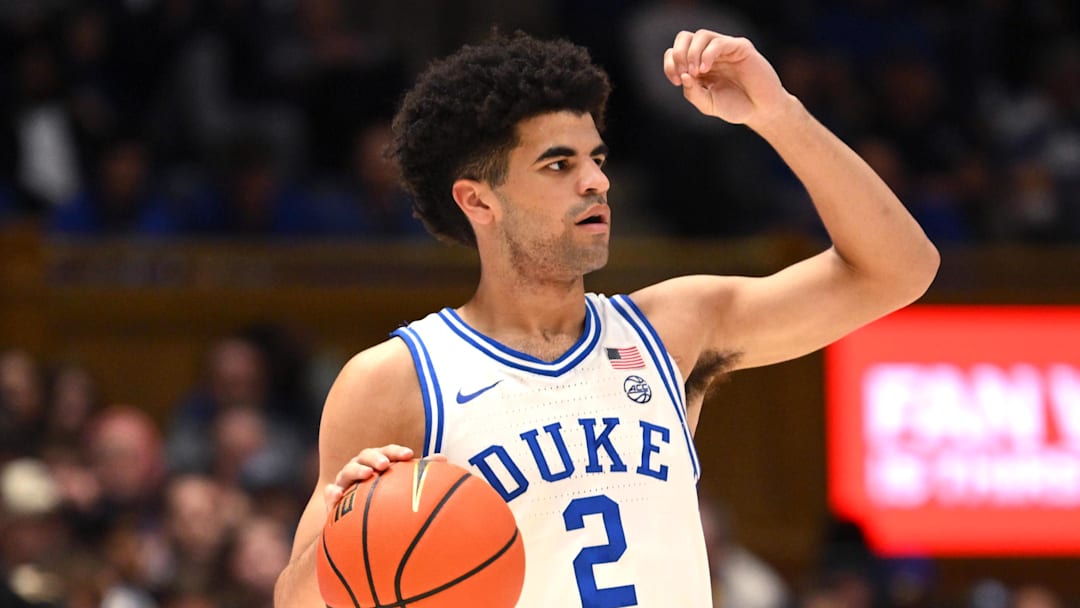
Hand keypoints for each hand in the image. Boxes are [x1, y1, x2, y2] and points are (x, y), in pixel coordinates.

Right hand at [323, 445, 445, 511]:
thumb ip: (419, 473)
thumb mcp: (402, 486)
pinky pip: (330, 494)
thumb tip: (444, 458)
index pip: (388, 452)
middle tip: (385, 465)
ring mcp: (345, 481)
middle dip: (376, 457)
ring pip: (347, 471)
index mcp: (379, 462)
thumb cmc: (385, 498)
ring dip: (357, 470)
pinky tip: (336, 496)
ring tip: (367, 475)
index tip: (409, 455)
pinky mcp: (333, 498)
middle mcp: (361, 467)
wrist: (358, 522)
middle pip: (366, 456)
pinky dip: (332, 493)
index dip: (396, 452)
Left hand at [663, 30, 790, 128]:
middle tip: (684, 73)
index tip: (677, 81)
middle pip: (685, 38)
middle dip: (679, 54)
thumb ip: (692, 92)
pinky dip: (707, 54)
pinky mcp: (740, 48)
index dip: (671, 63)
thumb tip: (684, 75)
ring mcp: (725, 49)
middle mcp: (710, 54)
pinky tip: (705, 69)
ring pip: (701, 36)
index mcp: (698, 66)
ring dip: (692, 53)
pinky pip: (719, 42)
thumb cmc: (736, 107)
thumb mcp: (708, 104)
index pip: (676, 52)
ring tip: (696, 72)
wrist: (762, 111)